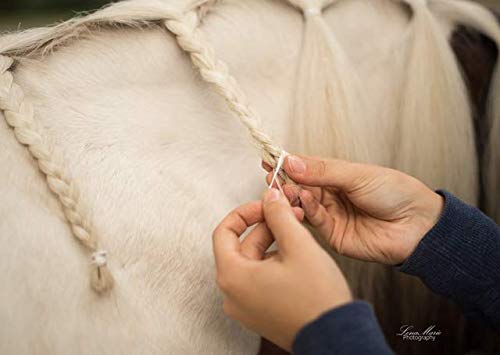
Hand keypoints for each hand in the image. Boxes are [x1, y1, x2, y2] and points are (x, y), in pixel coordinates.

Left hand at [212, 189, 351, 350]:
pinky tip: (297, 253)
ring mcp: (245, 305)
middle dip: (267, 226)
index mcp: (233, 277)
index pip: (225, 231)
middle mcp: (232, 294)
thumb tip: (270, 197)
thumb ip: (279, 215)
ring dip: (274, 242)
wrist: (336, 338)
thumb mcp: (298, 245)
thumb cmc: (317, 298)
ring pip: (254, 261)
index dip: (246, 212)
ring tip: (299, 231)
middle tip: (291, 213)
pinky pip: (260, 278)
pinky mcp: (259, 311)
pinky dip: (275, 261)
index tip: (266, 205)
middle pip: (242, 246)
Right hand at [264, 155, 443, 264]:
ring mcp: (330, 216)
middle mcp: (330, 196)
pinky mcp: (332, 235)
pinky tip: (304, 199)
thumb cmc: (394, 192)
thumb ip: (322, 170)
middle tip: (272, 175)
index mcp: (337, 176)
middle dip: (285, 181)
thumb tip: (291, 161)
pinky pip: (314, 221)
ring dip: (292, 196)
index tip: (268, 158)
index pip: (306, 168)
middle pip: (300, 187)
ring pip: (302, 205)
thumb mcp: (356, 175)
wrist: (418, 225)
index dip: (287, 163)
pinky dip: (307, 210)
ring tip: (284, 188)